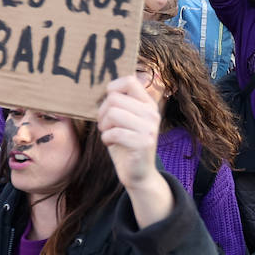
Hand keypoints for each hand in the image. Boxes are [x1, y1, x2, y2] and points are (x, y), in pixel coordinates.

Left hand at [97, 76, 162, 190]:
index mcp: (148, 103)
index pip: (129, 80)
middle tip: (105, 125)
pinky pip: (115, 132)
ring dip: (103, 126)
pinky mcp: (143, 142)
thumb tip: (104, 86)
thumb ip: (120, 103)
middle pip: (114, 98)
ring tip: (108, 134)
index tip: (108, 105)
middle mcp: (151, 113)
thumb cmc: (126, 143)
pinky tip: (110, 143)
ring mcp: (149, 127)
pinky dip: (106, 138)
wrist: (138, 173)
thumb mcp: (125, 119)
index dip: (112, 88)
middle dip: (102, 112)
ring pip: (113, 113)